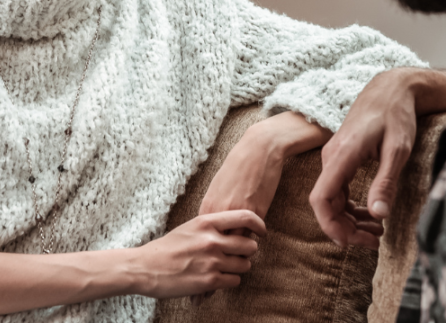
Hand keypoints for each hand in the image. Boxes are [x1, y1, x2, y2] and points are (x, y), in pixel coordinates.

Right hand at [134, 210, 265, 298]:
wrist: (145, 267)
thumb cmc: (167, 247)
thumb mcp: (190, 227)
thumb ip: (212, 226)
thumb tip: (234, 228)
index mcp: (207, 222)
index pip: (245, 217)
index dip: (259, 224)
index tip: (262, 232)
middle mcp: (212, 240)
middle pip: (250, 245)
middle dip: (247, 252)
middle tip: (239, 254)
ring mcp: (212, 261)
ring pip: (245, 265)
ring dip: (239, 268)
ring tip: (226, 267)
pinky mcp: (210, 281)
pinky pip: (235, 281)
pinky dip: (229, 281)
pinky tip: (219, 278)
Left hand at [193, 112, 328, 304]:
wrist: (260, 149)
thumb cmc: (241, 166)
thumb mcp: (221, 187)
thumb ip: (216, 208)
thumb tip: (211, 226)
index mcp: (208, 207)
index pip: (198, 242)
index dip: (193, 263)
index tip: (185, 282)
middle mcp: (218, 213)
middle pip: (210, 252)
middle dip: (206, 275)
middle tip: (201, 297)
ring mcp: (236, 214)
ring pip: (230, 250)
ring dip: (228, 269)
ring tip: (220, 289)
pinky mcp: (254, 212)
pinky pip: (250, 238)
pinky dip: (248, 252)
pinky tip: (245, 266)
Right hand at [309, 68, 418, 247]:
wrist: (390, 88)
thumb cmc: (395, 114)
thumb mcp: (397, 150)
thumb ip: (385, 182)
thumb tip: (377, 215)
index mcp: (342, 156)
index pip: (321, 199)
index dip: (331, 226)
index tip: (352, 242)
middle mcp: (332, 158)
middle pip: (325, 204)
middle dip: (346, 228)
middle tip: (374, 242)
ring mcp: (334, 158)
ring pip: (332, 199)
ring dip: (350, 219)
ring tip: (376, 232)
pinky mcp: (341, 158)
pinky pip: (338, 189)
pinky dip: (351, 206)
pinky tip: (371, 214)